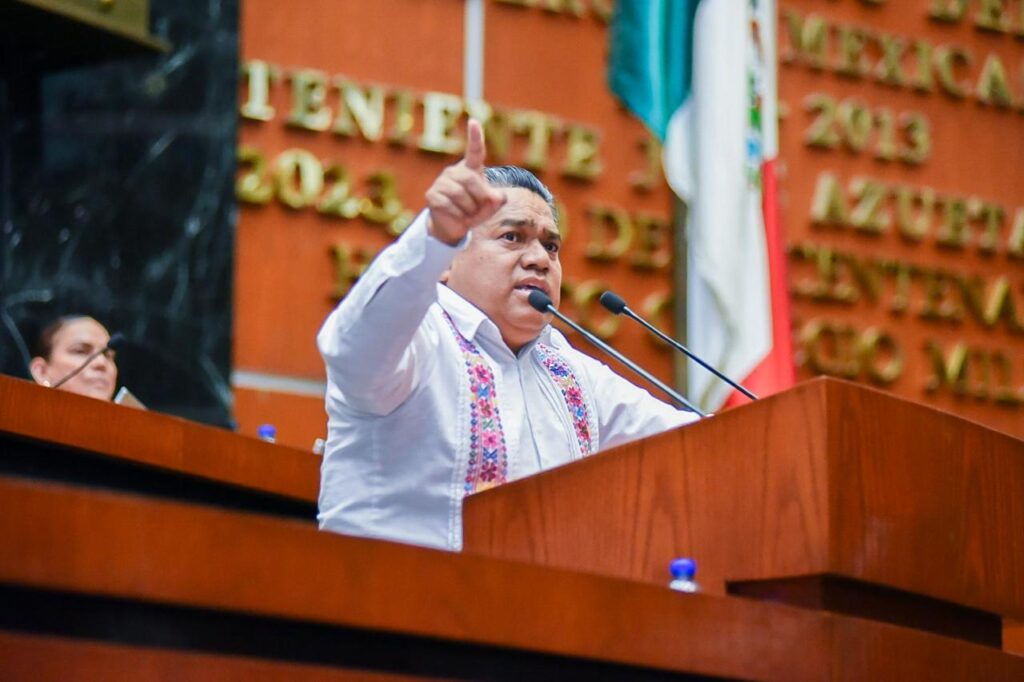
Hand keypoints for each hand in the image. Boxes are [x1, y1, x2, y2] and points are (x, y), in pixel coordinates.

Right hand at [425, 119, 505, 245]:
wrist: (454, 225)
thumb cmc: (474, 210)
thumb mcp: (490, 206)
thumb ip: (497, 199)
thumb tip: (498, 197)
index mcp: (470, 169)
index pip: (474, 151)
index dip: (475, 137)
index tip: (473, 122)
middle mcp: (454, 171)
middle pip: (470, 179)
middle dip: (479, 198)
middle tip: (479, 209)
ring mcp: (441, 182)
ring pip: (459, 194)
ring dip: (469, 209)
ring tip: (468, 213)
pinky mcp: (432, 195)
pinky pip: (449, 205)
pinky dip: (459, 215)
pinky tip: (459, 216)